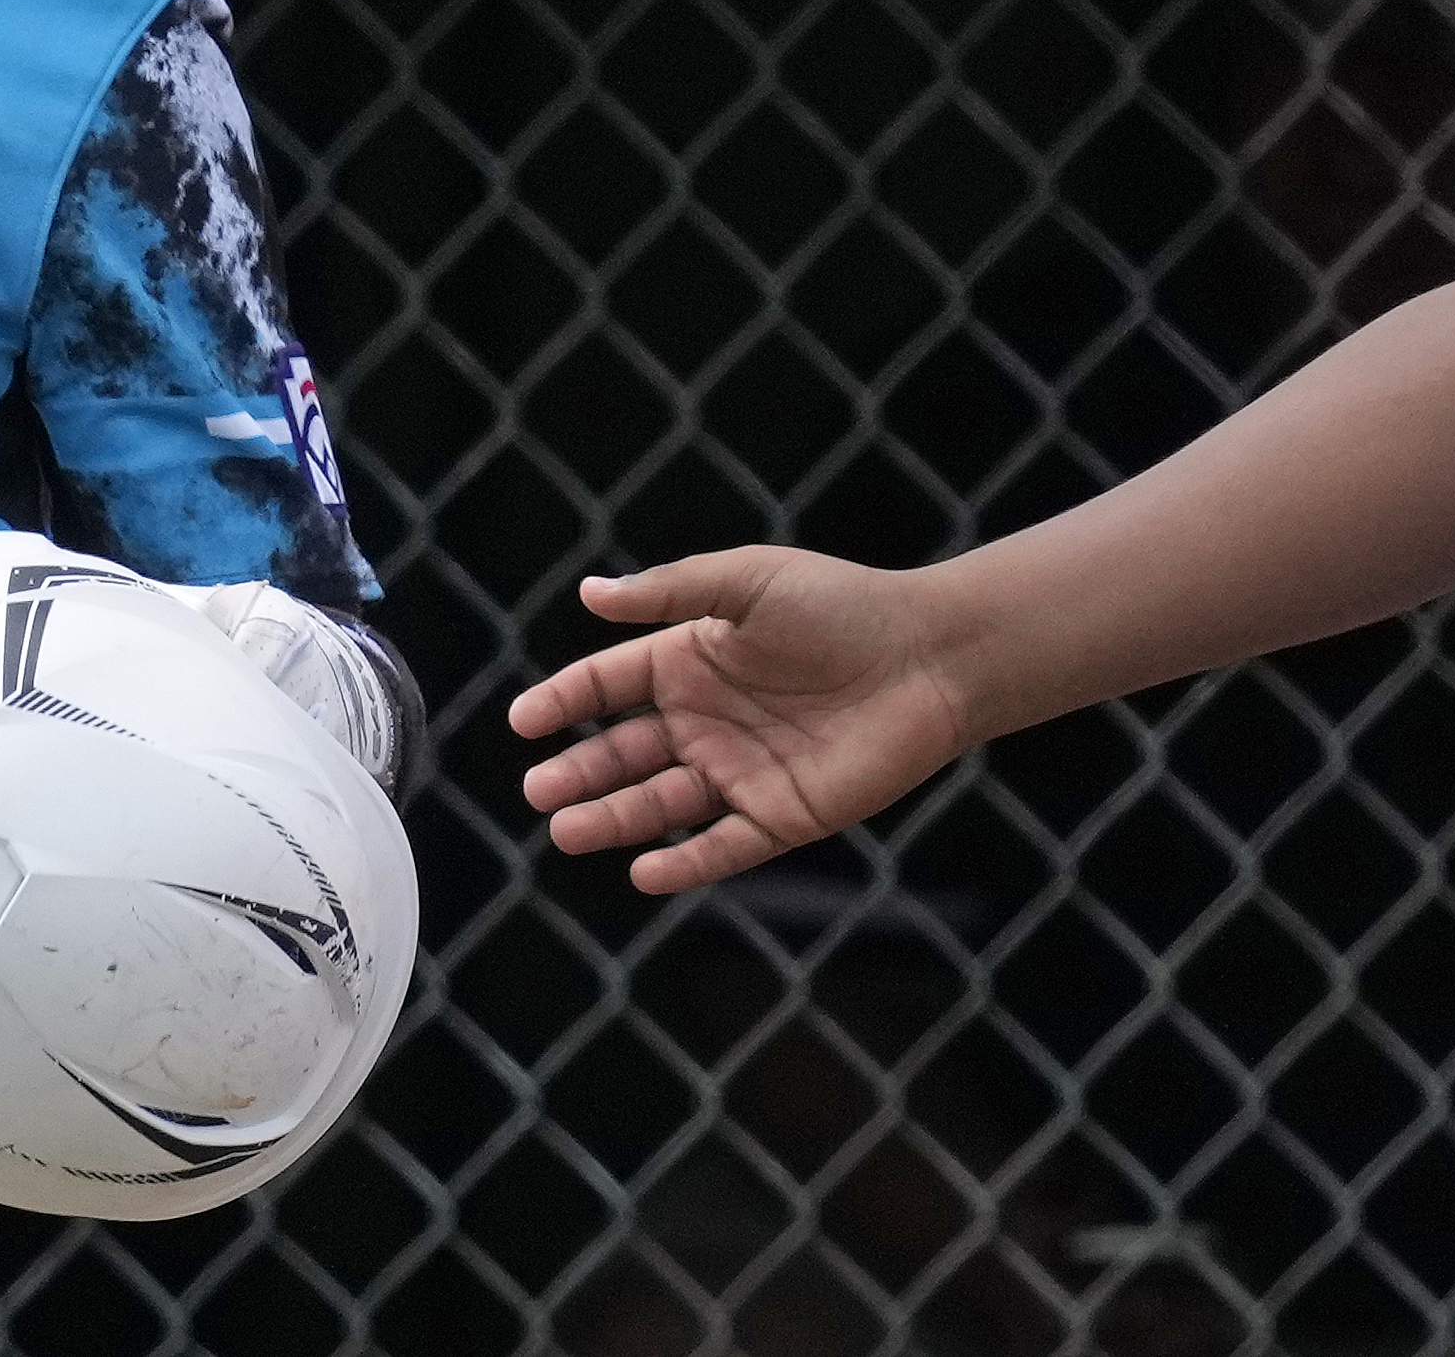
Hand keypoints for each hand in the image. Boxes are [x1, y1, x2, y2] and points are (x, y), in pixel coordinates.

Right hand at [507, 545, 975, 892]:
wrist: (930, 657)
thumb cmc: (841, 605)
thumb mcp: (747, 583)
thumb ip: (669, 592)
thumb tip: (590, 593)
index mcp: (689, 662)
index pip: (607, 686)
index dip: (564, 702)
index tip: (523, 721)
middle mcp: (705, 721)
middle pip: (623, 753)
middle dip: (578, 773)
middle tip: (538, 790)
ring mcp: (741, 772)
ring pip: (660, 804)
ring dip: (613, 820)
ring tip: (566, 833)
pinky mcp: (783, 815)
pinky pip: (724, 846)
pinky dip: (685, 863)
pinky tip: (645, 872)